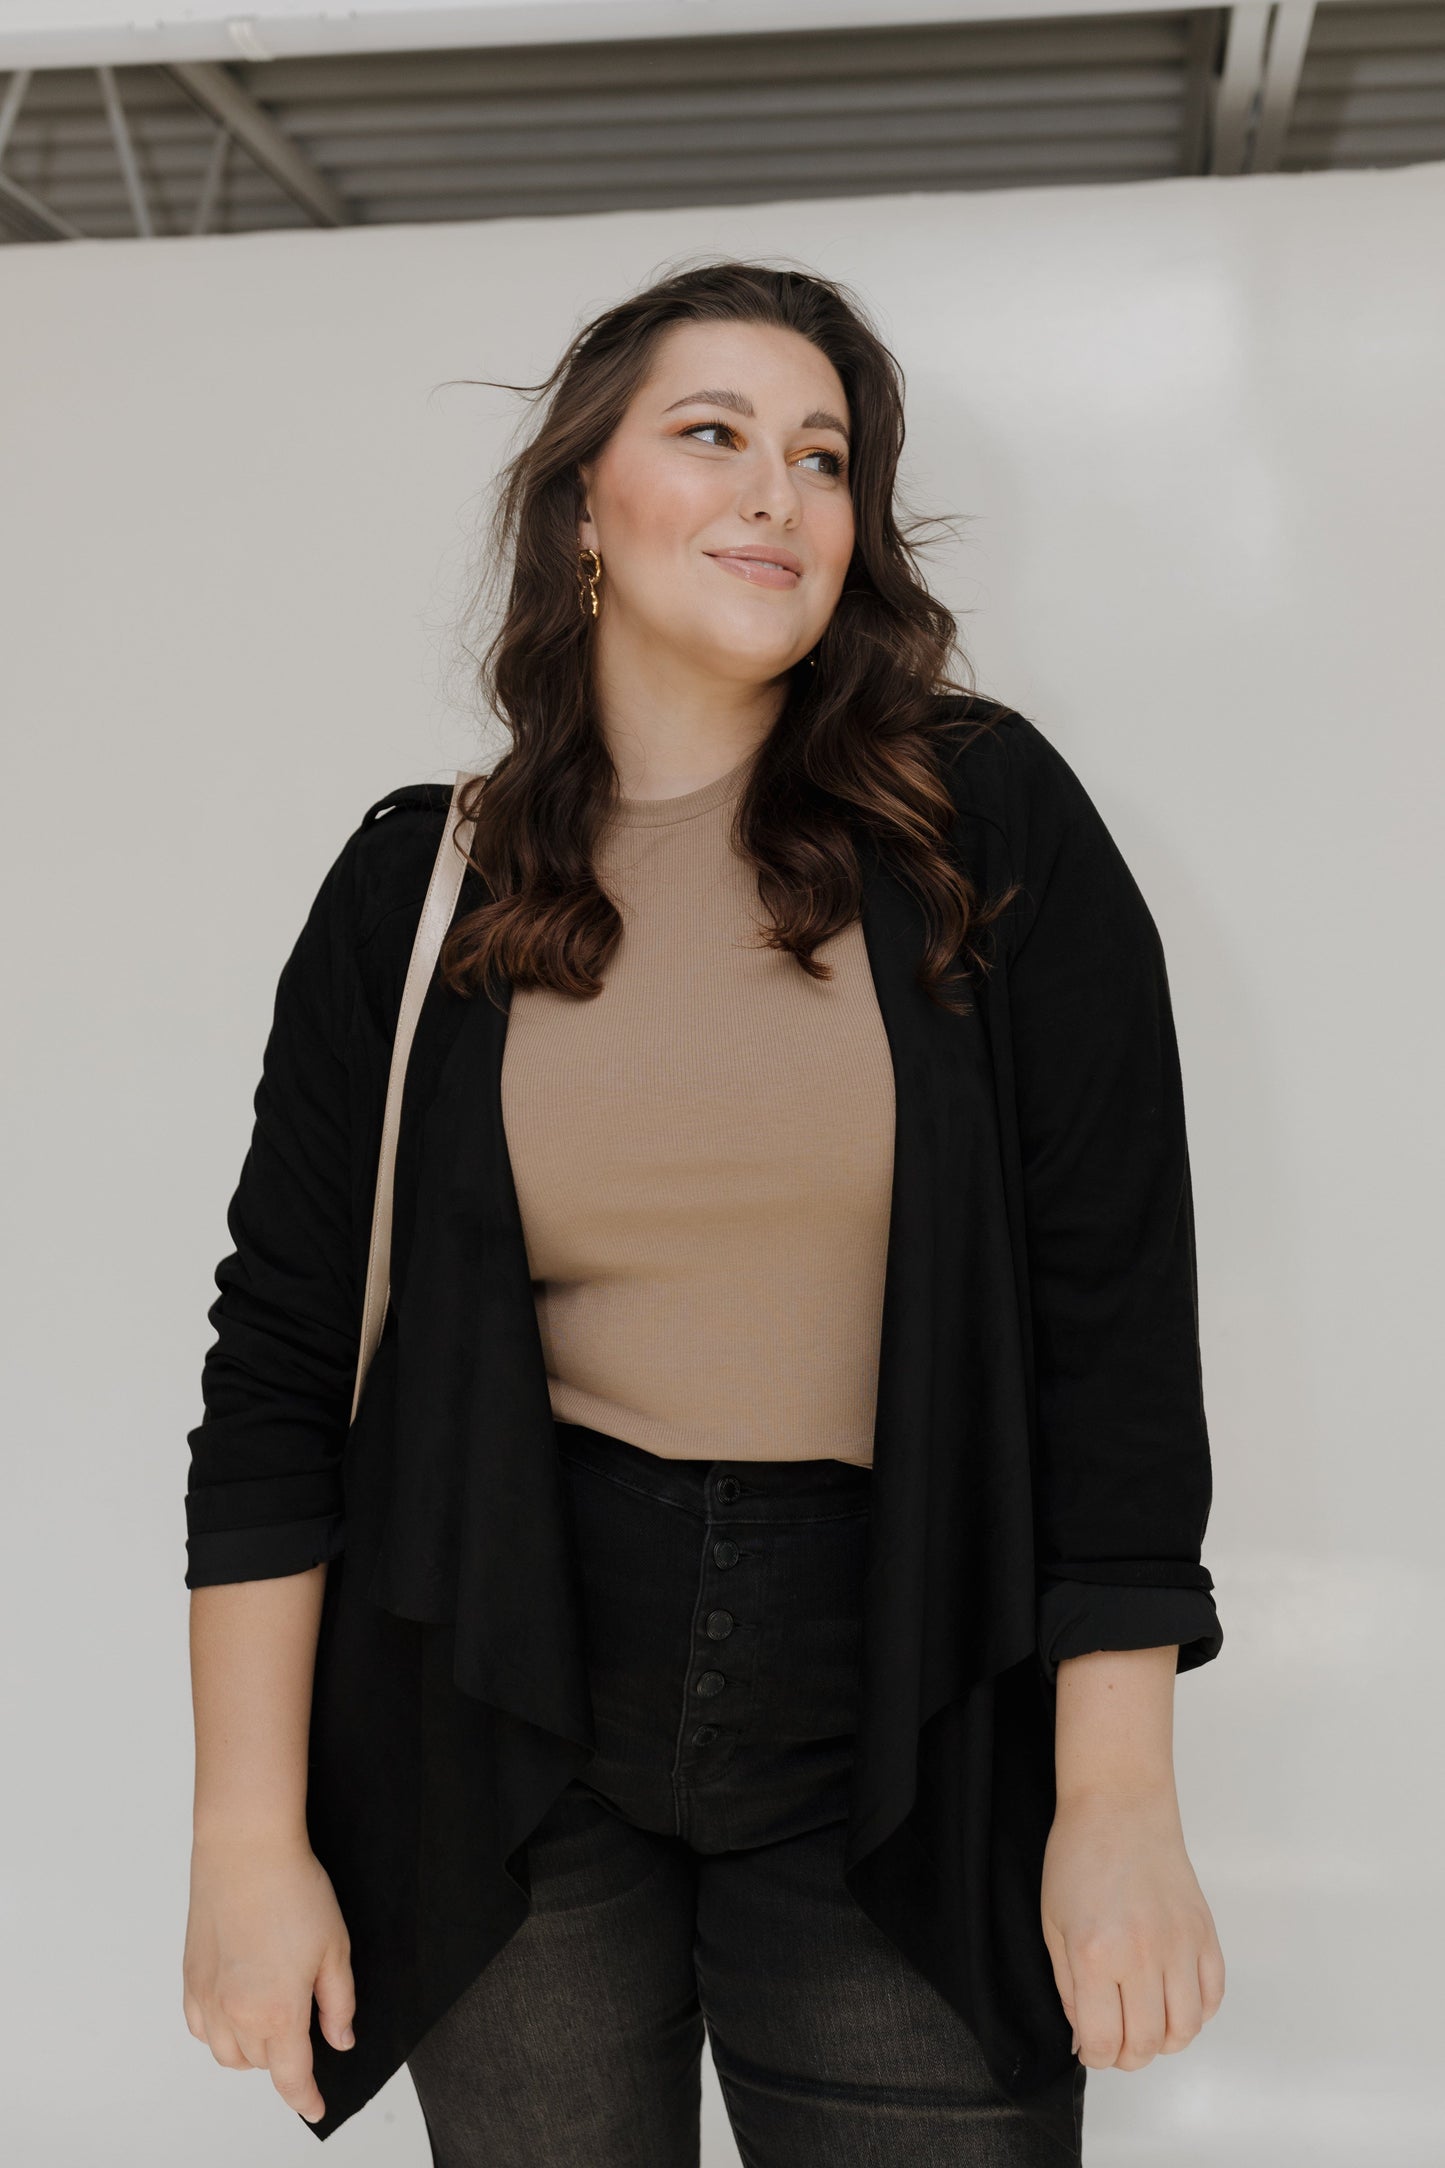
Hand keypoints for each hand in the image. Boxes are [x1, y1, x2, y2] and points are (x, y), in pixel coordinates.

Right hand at [182, 1831, 355, 2124]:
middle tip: (305, 2031)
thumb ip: (339, 2004)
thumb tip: (340, 2040)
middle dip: (285, 2060)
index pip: (291, 2077)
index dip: (306, 2098)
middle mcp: (235, 2014)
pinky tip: (236, 2013)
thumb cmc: (293, 1890)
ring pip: (227, 2054)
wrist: (246, 1850)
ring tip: (273, 2022)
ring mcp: (207, 1998)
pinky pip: (200, 2029)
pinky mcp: (189, 1978)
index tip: (315, 2107)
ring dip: (251, 2051)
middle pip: (261, 2064)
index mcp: (277, 2011)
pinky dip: (218, 2034)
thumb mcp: (335, 1948)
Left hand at [1040, 1785, 1224, 2070]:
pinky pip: (1212, 1997)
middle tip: (1115, 2042)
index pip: (1104, 2041)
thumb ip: (1069, 1989)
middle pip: (1147, 2043)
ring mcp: (1180, 1945)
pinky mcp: (1205, 1934)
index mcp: (1095, 1953)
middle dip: (1128, 2056)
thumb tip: (1087, 2037)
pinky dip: (1196, 2012)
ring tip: (1145, 2022)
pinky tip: (1172, 1999)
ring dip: (1164, 2040)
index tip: (1091, 2049)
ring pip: (1186, 2029)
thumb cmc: (1078, 1859)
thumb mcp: (1053, 1926)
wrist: (1119, 1808)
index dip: (1096, 2056)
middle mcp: (1143, 1954)